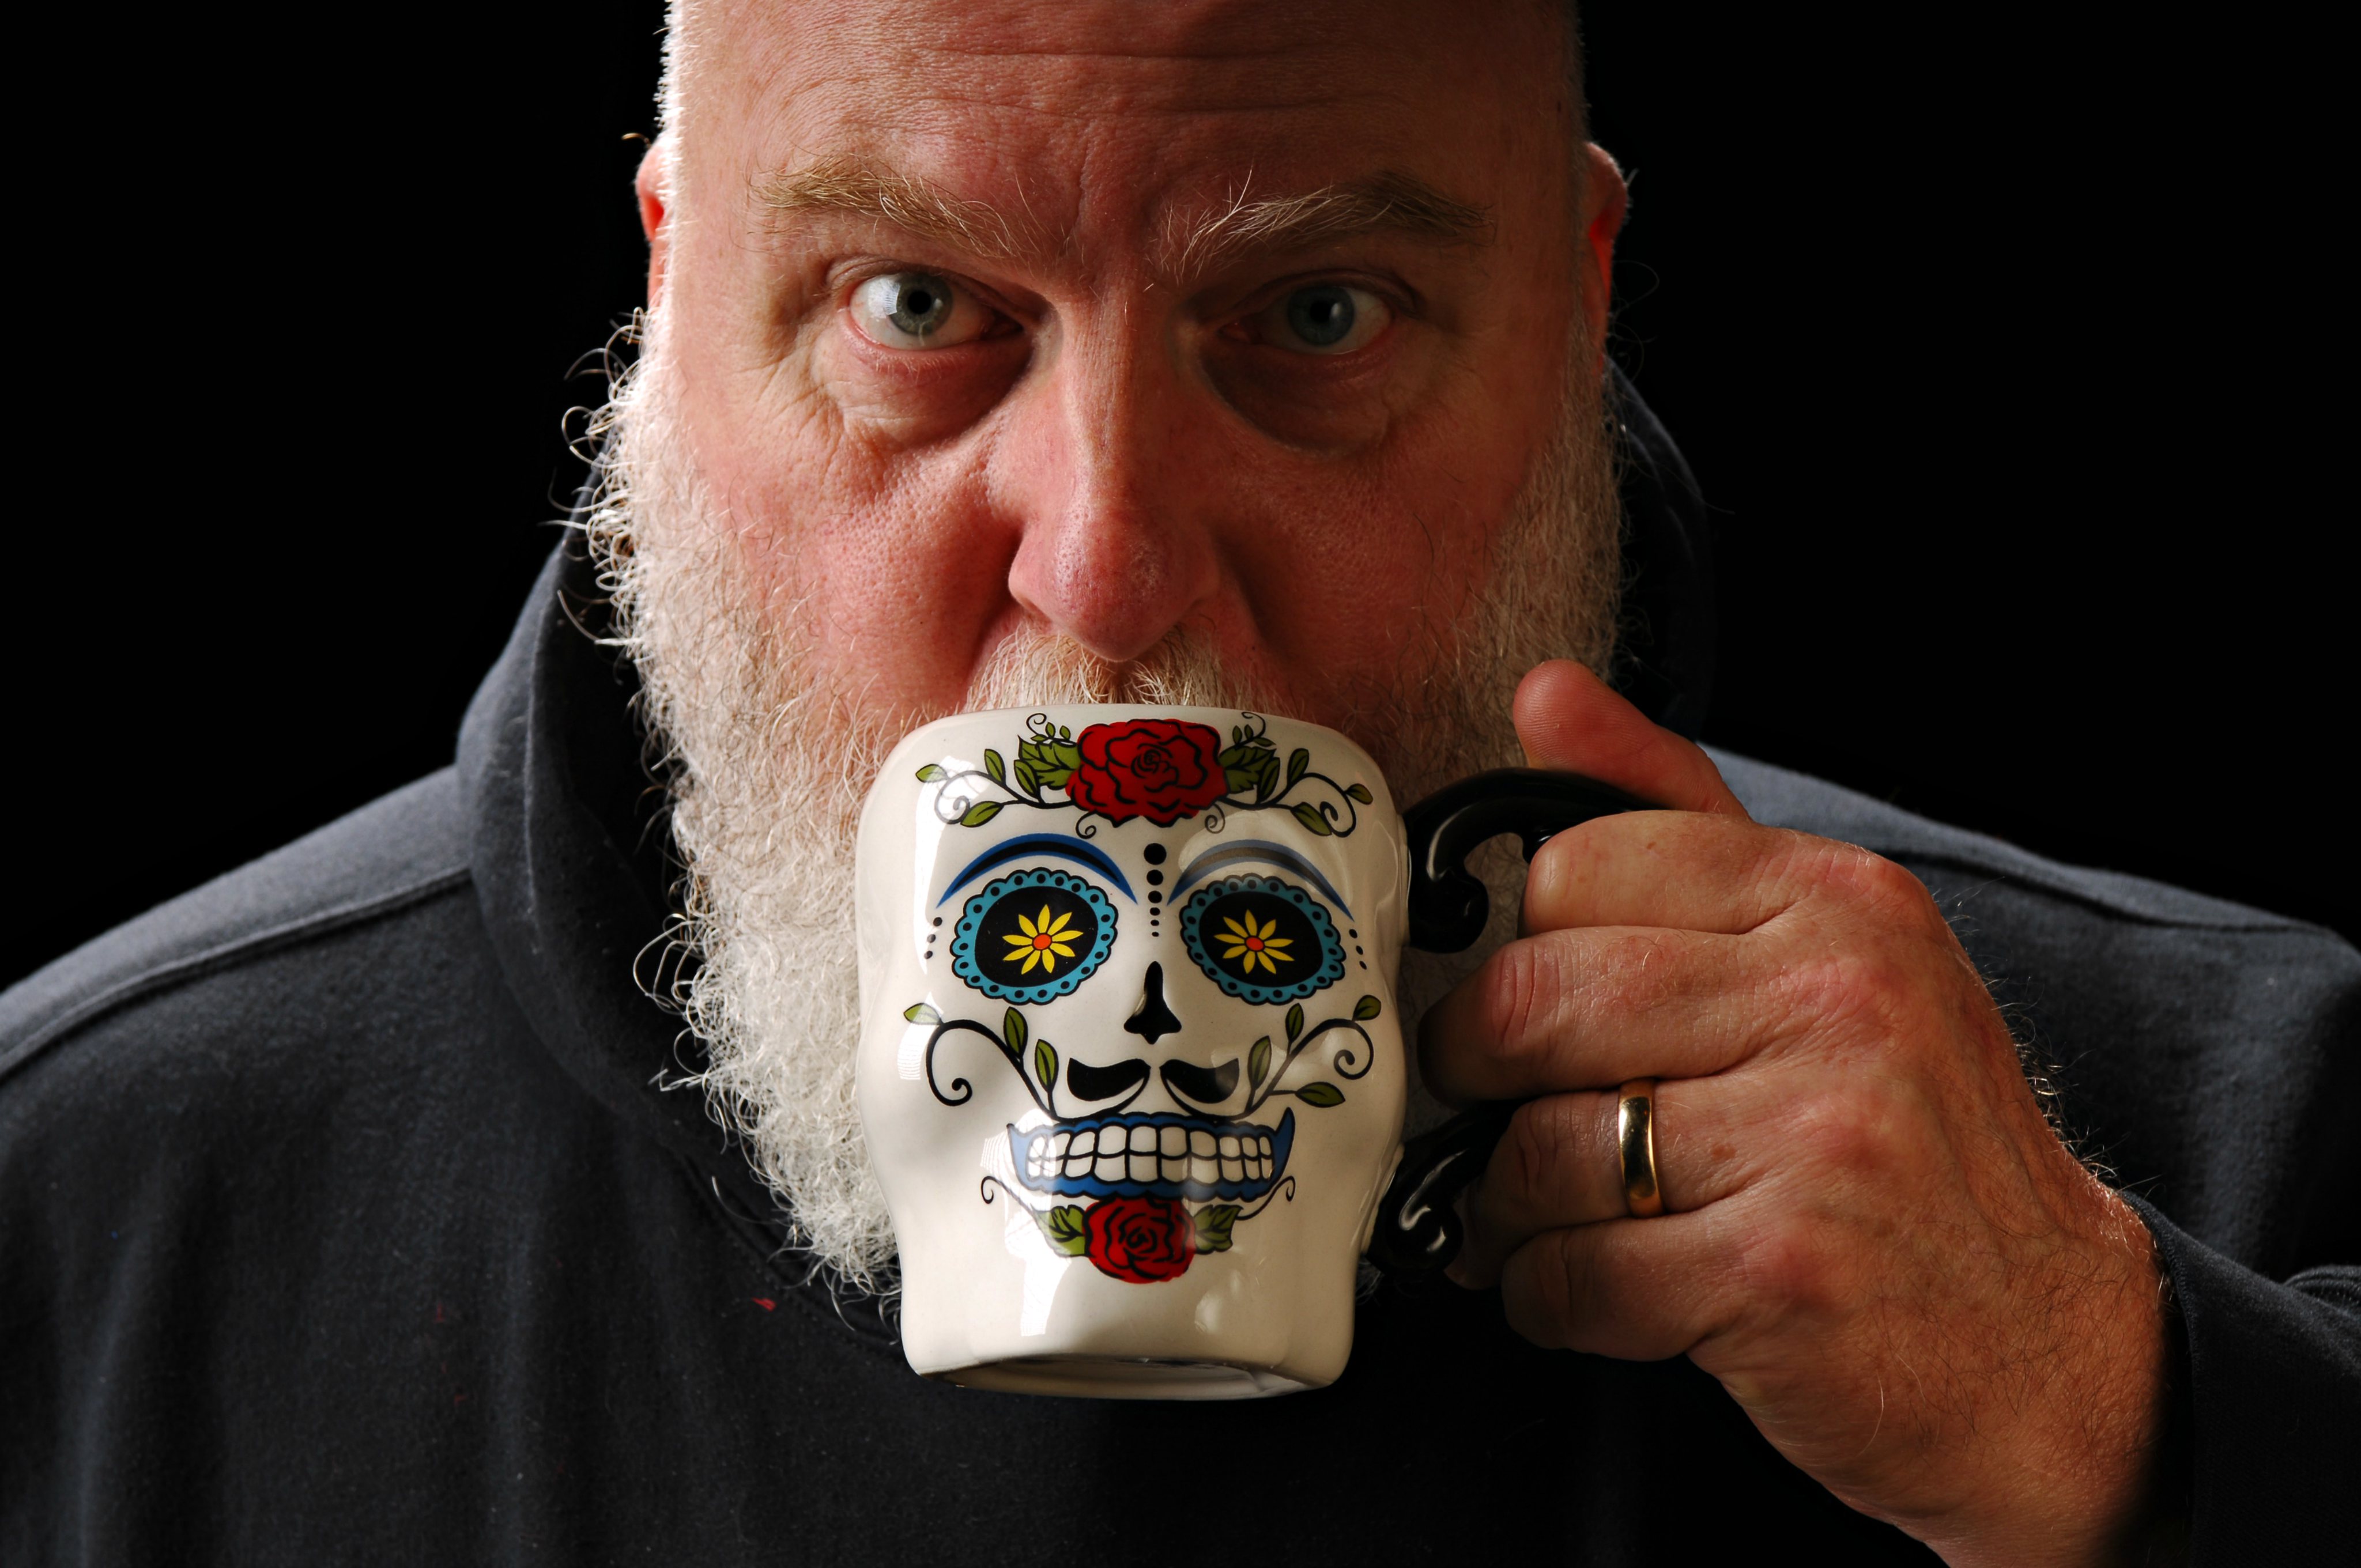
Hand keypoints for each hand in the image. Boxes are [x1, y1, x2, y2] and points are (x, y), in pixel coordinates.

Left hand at [1419, 662, 2169, 1566]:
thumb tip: (1544, 694)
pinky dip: (1548, 1300)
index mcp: (1837, 900)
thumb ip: (1674, 812)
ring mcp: (1818, 1135)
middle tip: (1487, 1114)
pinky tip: (1587, 1294)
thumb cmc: (1908, 1142)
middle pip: (1532, 999)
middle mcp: (1838, 998)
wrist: (2047, 1343)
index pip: (1575, 866)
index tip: (1526, 1010)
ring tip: (1535, 1221)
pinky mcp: (1783, 1272)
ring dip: (1503, 1207)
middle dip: (1477, 1074)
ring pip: (1538, 1146)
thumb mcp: (1823, 946)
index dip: (1519, 948)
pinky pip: (1575, 1272)